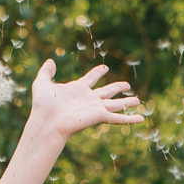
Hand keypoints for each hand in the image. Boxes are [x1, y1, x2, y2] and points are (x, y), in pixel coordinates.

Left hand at [26, 61, 145, 141]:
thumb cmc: (44, 105)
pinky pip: (118, 117)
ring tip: (138, 100)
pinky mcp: (99, 116)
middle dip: (116, 87)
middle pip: (106, 91)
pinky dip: (130, 119)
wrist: (47, 122)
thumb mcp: (42, 83)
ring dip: (127, 102)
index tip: (105, 68)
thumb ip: (46, 72)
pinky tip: (141, 118)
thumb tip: (50, 61)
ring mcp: (95, 108)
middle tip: (127, 84)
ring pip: (115, 104)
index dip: (97, 72)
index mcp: (77, 89)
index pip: (91, 79)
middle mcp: (88, 99)